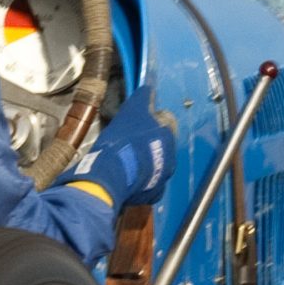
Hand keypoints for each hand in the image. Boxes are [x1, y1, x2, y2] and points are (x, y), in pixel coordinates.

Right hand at [70, 88, 174, 207]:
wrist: (112, 174)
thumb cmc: (124, 140)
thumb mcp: (133, 110)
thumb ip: (144, 98)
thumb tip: (149, 90)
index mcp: (168, 136)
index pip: (167, 121)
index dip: (153, 119)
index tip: (139, 121)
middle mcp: (170, 158)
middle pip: (162, 145)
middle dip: (149, 142)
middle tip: (130, 141)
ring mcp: (162, 178)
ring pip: (155, 165)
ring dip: (144, 161)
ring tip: (126, 159)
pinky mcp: (151, 194)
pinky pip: (148, 184)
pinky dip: (140, 180)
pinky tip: (126, 175)